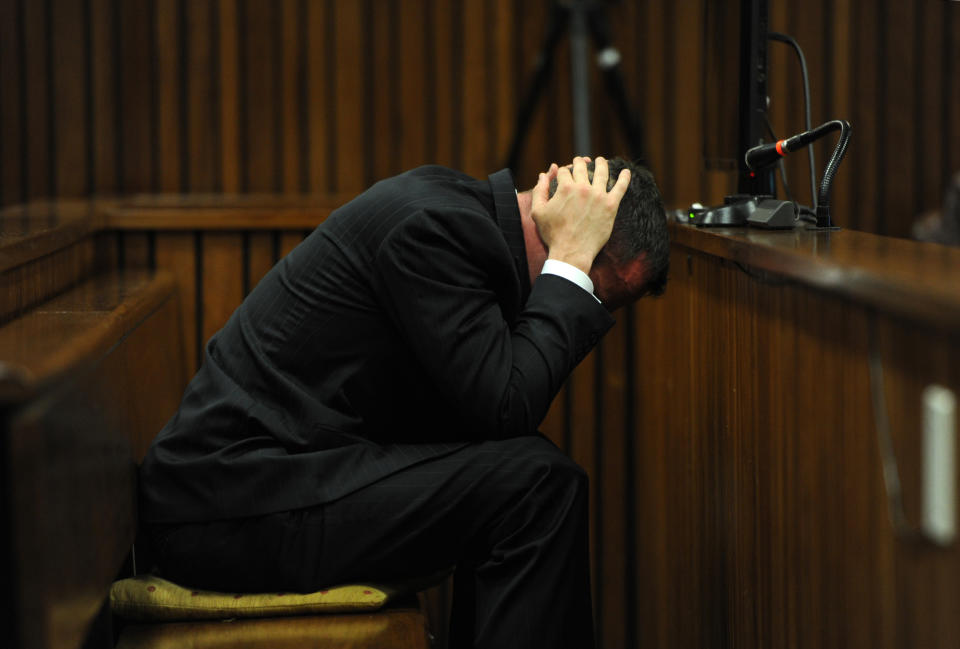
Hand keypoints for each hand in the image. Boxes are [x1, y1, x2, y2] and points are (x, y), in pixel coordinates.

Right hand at [530, 156, 630, 273]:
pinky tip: (626, 172)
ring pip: (601, 172)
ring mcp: (598, 196)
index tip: (564, 173)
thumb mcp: (538, 212)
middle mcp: (582, 188)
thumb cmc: (553, 234)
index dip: (562, 171)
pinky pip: (620, 188)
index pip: (564, 171)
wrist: (571, 252)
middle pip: (582, 168)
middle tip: (582, 161)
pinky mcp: (610, 206)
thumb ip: (539, 191)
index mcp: (565, 187)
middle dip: (580, 162)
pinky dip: (624, 178)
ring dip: (601, 163)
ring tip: (600, 160)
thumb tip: (544, 174)